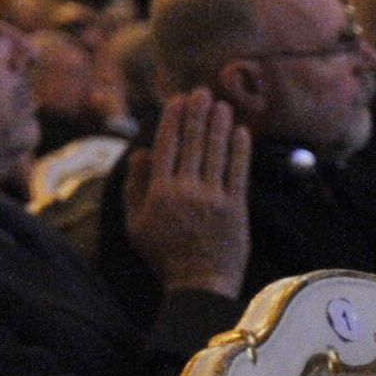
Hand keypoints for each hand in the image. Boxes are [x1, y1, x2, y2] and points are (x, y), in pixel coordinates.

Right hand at [123, 88, 250, 297]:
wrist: (199, 284)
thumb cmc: (163, 255)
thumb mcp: (135, 223)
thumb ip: (135, 186)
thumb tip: (140, 152)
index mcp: (159, 191)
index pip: (166, 146)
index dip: (172, 120)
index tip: (177, 99)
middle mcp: (186, 190)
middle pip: (193, 143)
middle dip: (197, 114)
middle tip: (202, 92)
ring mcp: (213, 198)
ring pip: (216, 153)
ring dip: (219, 125)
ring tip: (222, 104)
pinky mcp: (236, 209)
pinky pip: (238, 173)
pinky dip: (240, 151)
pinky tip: (241, 133)